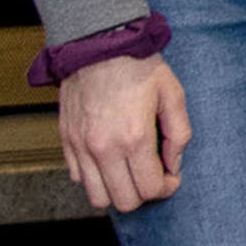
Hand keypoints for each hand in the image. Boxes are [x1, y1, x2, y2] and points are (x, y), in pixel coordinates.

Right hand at [55, 52, 189, 213]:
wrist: (98, 43)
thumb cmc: (138, 66)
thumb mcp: (173, 95)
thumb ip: (179, 135)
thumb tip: (173, 165)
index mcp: (134, 137)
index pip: (150, 189)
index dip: (166, 188)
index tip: (170, 176)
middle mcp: (104, 148)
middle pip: (124, 202)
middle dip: (144, 194)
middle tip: (152, 175)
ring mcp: (81, 146)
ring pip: (97, 197)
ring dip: (117, 191)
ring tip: (130, 172)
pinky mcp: (66, 141)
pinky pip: (78, 178)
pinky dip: (95, 178)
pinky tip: (110, 161)